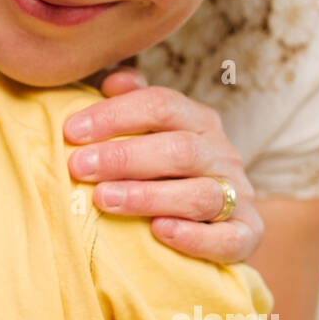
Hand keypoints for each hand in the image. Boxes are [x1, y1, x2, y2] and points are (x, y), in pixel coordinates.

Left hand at [64, 68, 262, 263]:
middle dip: (124, 157)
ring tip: (104, 199)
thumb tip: (113, 80)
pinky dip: (195, 237)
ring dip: (149, 196)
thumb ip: (131, 103)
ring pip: (200, 194)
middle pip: (179, 149)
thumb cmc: (163, 172)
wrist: (212, 224)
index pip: (161, 105)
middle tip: (78, 167)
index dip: (115, 115)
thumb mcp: (148, 133)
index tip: (71, 131)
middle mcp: (222, 154)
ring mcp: (238, 195)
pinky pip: (228, 239)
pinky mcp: (247, 235)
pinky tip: (159, 231)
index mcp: (198, 121)